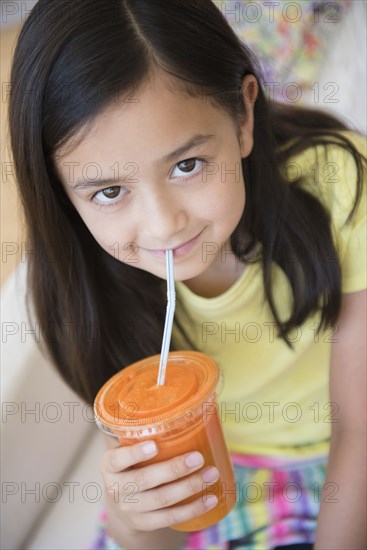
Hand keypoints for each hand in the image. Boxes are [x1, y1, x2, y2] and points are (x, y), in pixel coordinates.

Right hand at [100, 439, 218, 533]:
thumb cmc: (129, 464)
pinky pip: (170, 518)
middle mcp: (117, 489)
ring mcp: (131, 509)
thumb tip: (176, 397)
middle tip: (198, 457)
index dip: (135, 453)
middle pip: (146, 480)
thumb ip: (138, 429)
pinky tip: (211, 499)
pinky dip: (192, 509)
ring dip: (190, 487)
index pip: (118, 459)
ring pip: (162, 500)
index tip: (154, 444)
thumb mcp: (124, 447)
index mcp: (109, 465)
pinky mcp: (145, 523)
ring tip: (212, 474)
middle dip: (174, 469)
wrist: (120, 504)